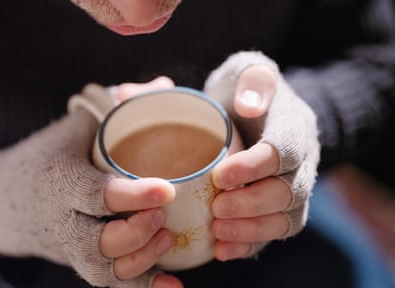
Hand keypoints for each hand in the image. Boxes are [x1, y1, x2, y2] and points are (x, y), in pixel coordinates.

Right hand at [0, 79, 181, 287]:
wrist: (9, 198)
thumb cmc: (50, 156)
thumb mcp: (76, 125)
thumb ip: (115, 106)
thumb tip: (165, 85)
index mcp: (62, 180)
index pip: (95, 194)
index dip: (131, 196)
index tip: (166, 190)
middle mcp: (63, 220)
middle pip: (97, 242)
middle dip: (135, 233)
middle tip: (164, 213)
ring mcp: (70, 246)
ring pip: (103, 269)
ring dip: (140, 259)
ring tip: (167, 237)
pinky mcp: (80, 262)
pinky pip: (110, 284)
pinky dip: (142, 287)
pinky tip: (171, 287)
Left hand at [204, 51, 319, 260]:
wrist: (258, 112)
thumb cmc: (248, 91)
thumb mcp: (250, 71)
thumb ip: (254, 80)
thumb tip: (248, 104)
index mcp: (293, 128)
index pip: (283, 152)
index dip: (255, 167)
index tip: (221, 175)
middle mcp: (300, 163)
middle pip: (287, 192)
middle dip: (252, 203)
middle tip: (217, 206)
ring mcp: (292, 188)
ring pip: (284, 218)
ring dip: (252, 229)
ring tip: (218, 232)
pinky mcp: (278, 208)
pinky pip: (272, 233)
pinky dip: (249, 244)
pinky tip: (222, 250)